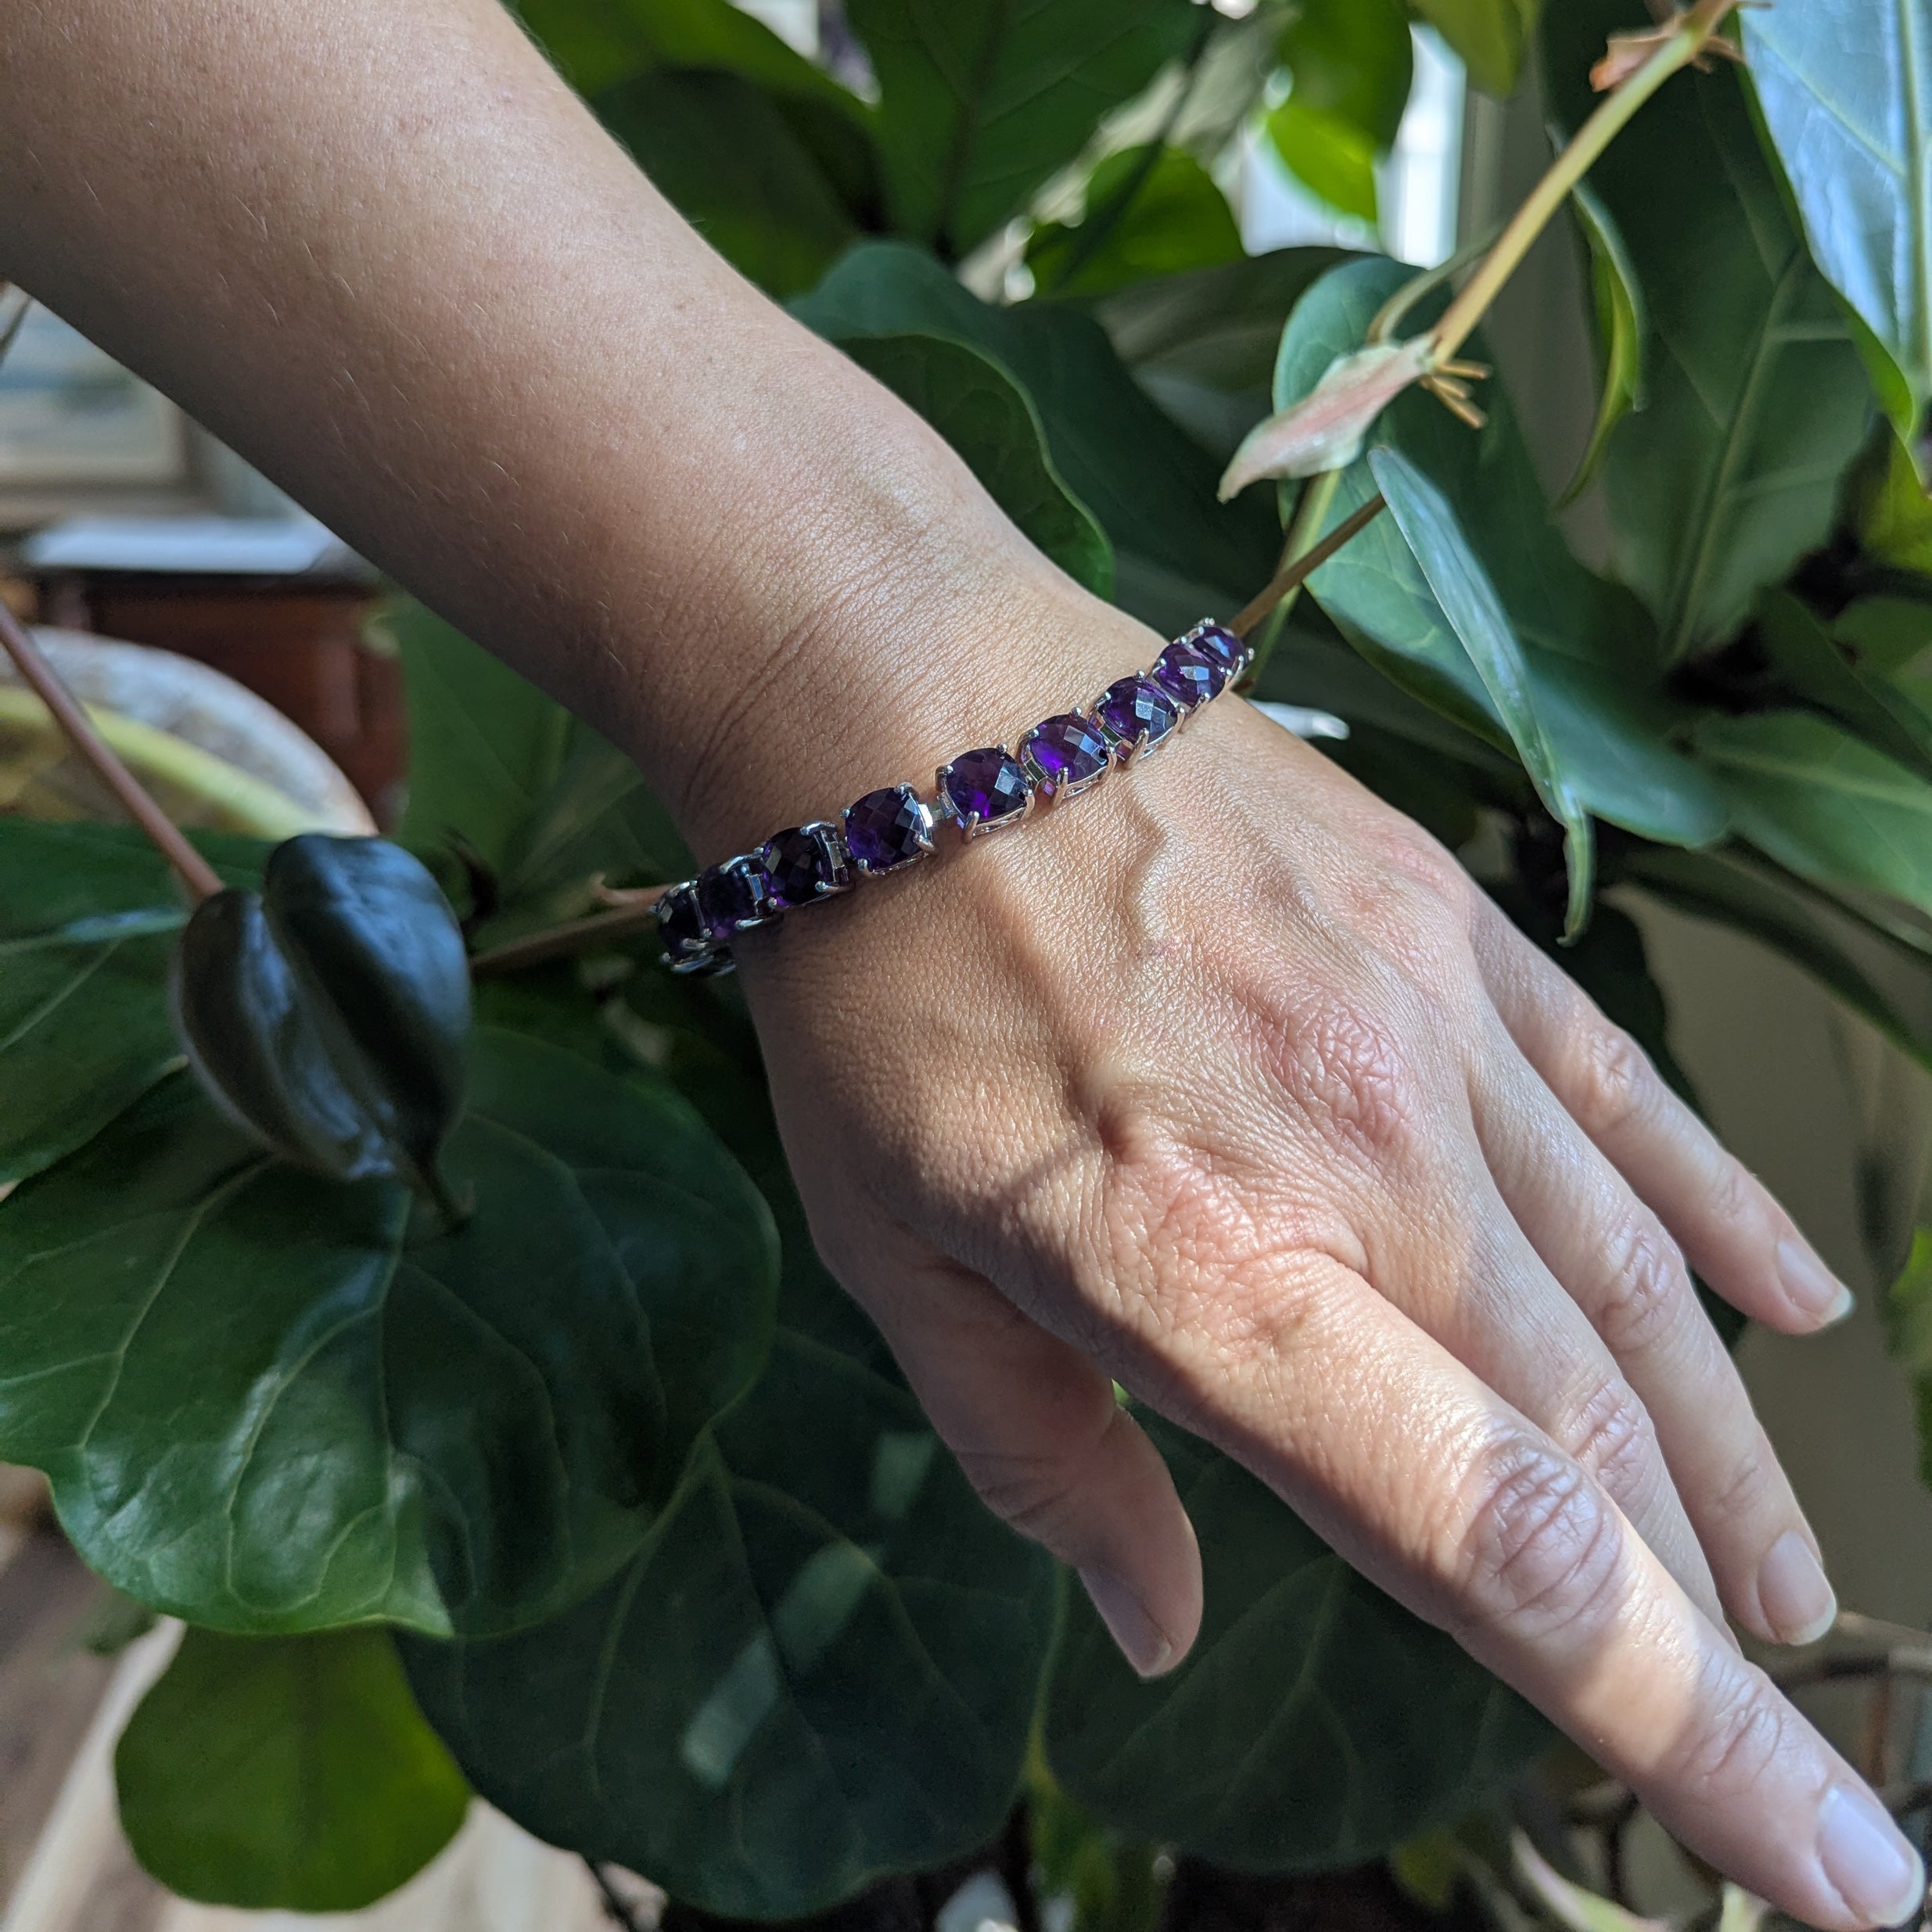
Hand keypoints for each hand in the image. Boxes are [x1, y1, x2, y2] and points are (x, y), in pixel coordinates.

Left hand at [728, 592, 1920, 1931]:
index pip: (1503, 1549)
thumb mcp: (904, 1268)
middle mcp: (1368, 1165)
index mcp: (1215, 1278)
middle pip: (1602, 1442)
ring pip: (1640, 1290)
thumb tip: (1154, 1623)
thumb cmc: (878, 1006)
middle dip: (1718, 1620)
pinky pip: (1625, 1101)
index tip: (1834, 1866)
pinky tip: (1794, 1301)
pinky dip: (1715, 1214)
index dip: (1684, 1733)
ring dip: (1729, 1454)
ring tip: (1791, 1583)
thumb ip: (1048, 1465)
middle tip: (1789, 1725)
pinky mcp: (1450, 928)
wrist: (907, 718)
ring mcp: (1431, 1031)